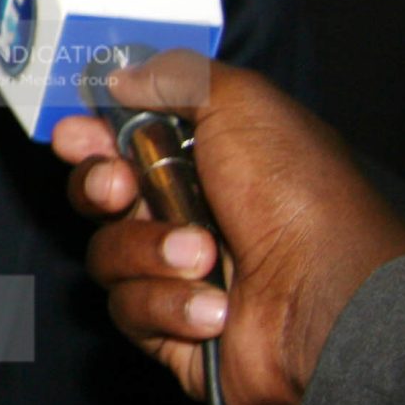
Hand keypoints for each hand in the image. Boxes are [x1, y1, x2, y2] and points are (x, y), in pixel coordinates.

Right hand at [50, 51, 404, 404]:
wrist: (329, 300)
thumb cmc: (297, 197)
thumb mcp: (244, 104)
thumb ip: (175, 76)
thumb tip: (121, 78)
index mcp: (206, 158)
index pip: (122, 140)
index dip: (89, 137)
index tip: (75, 136)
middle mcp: (189, 212)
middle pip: (100, 194)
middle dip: (97, 186)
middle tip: (118, 187)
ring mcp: (179, 273)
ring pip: (108, 253)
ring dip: (149, 250)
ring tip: (203, 256)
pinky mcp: (174, 328)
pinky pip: (130, 309)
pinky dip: (169, 304)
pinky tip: (215, 306)